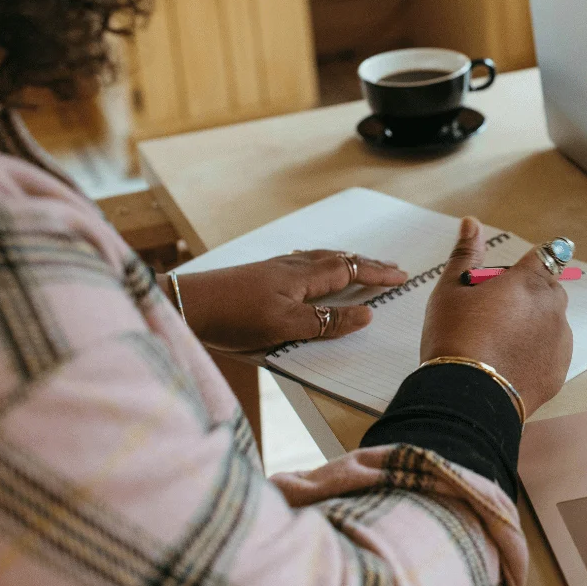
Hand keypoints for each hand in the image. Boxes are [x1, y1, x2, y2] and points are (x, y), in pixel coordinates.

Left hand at [167, 251, 406, 353]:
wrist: (184, 304)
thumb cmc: (232, 316)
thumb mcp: (284, 326)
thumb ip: (326, 322)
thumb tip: (365, 315)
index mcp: (303, 277)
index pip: (351, 271)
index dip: (377, 274)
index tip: (401, 276)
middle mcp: (292, 266)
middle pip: (339, 259)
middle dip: (368, 264)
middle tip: (391, 268)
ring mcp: (275, 268)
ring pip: (322, 258)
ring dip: (347, 261)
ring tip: (361, 265)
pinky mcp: (261, 274)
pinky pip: (304, 261)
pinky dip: (323, 262)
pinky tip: (314, 267)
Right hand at [421, 217, 572, 417]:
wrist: (465, 396)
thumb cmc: (454, 336)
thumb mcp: (451, 290)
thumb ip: (466, 253)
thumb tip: (472, 222)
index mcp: (528, 281)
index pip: (546, 255)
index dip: (534, 261)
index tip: (525, 270)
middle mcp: (552, 306)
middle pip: (548, 289)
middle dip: (528, 295)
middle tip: (493, 313)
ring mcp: (559, 340)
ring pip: (551, 321)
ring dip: (534, 324)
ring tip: (498, 342)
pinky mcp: (559, 370)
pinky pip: (552, 352)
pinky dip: (537, 353)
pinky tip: (509, 362)